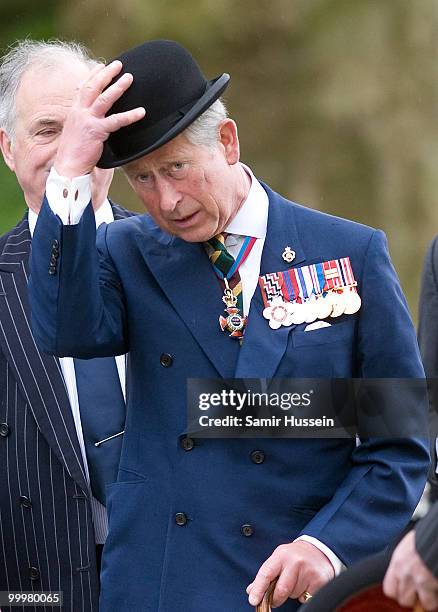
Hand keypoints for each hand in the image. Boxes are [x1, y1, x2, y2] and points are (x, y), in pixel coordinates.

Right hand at [55, 61, 144, 177]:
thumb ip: (85, 121)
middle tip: (119, 63)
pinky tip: (141, 112)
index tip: (102, 65)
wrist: (68, 166)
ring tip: (130, 78)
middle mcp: (79, 112)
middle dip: (106, 74)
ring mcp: (87, 120)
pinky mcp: (96, 131)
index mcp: (74, 111)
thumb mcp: (77, 131)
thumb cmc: (74, 152)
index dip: (93, 75)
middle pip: (93, 87)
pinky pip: (116, 121)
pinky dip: (130, 116)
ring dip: (117, 87)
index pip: (84, 88)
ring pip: (104, 99)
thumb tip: (95, 119)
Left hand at [246, 541, 334, 607]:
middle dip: (276, 598)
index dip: (258, 589)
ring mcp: (308, 571)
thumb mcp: (278, 559)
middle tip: (277, 597)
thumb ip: (266, 575)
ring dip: (293, 594)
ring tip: (297, 581)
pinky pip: (307, 598)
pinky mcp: (319, 581)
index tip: (253, 600)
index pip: (266, 573)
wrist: (318, 548)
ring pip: (294, 595)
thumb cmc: (295, 555)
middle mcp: (295, 561)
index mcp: (281, 555)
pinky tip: (306, 584)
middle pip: (281, 590)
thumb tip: (251, 591)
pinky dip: (304, 596)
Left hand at [383, 530, 437, 610]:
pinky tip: (436, 588)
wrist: (435, 535)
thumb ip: (403, 562)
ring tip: (431, 591)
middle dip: (413, 598)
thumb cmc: (424, 538)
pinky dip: (436, 599)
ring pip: (422, 603)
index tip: (404, 590)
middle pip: (404, 600)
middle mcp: (405, 573)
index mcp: (397, 562)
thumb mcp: (407, 546)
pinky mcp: (432, 584)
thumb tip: (403, 573)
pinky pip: (432, 602)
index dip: (398, 592)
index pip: (389, 589)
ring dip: (427, 600)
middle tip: (420, 592)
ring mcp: (419, 580)